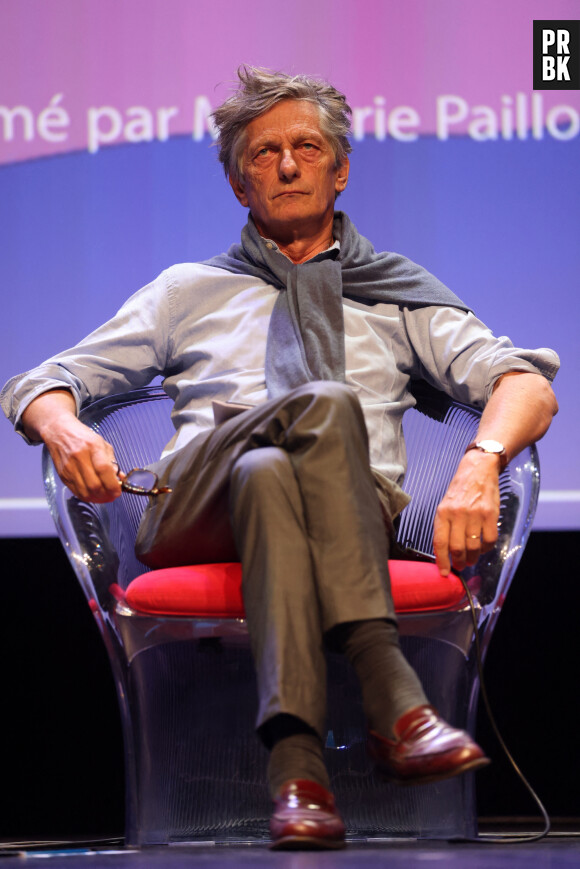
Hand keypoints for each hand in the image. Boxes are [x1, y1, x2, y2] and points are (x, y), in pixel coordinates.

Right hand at [22, 391, 122, 502]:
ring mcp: (69, 467)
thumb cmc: (83, 437)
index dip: (112, 485)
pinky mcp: (62, 475)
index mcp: (93, 446)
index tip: (118, 491)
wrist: (59, 432)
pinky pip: (76, 492)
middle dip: (106, 495)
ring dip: (97, 498)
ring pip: (85, 491)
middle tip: (112, 496)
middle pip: (94, 485)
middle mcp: (79, 457)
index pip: (104, 470)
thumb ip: (112, 462)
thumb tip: (120, 479)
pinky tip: (93, 495)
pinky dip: (87, 497)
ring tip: (104, 497)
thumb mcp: (102, 444)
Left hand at [433, 451, 500, 575]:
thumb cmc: (460, 490)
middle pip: (457, 548)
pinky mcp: (491, 514)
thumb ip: (444, 526)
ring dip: (473, 558)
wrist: (478, 470)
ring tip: (471, 559)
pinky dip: (486, 548)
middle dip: (459, 562)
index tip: (444, 573)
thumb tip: (445, 551)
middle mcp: (458, 514)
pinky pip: (489, 540)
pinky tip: (483, 546)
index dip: (442, 561)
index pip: (440, 543)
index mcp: (443, 513)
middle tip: (461, 566)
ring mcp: (475, 514)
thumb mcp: (445, 505)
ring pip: (474, 546)